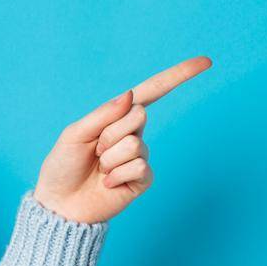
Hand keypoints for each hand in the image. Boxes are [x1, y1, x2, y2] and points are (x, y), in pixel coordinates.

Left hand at [32, 55, 211, 224]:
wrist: (60, 204)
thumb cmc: (63, 166)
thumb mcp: (75, 134)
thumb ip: (103, 114)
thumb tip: (131, 95)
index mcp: (116, 116)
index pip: (152, 91)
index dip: (178, 76)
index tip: (206, 61)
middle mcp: (132, 133)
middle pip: (138, 115)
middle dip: (109, 133)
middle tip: (94, 150)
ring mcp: (140, 156)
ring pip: (134, 144)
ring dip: (109, 158)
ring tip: (99, 168)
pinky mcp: (143, 178)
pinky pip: (139, 166)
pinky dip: (117, 175)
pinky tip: (107, 183)